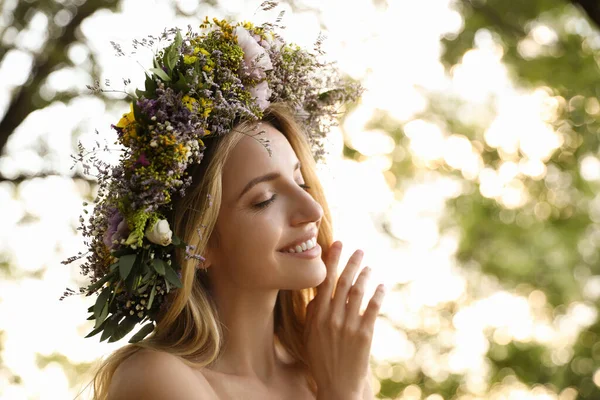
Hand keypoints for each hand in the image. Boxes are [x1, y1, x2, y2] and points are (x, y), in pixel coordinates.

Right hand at [304, 241, 385, 397]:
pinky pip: (372, 308)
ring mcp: (348, 326)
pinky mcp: (364, 335)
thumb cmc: (321, 361)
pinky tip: (382, 285)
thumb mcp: (309, 337)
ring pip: (357, 292)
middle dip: (351, 263)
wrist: (337, 387)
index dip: (331, 261)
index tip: (336, 245)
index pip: (323, 282)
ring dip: (364, 275)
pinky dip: (378, 294)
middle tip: (358, 250)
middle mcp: (331, 318)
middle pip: (342, 282)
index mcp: (316, 316)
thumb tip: (317, 295)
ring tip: (369, 266)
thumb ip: (312, 315)